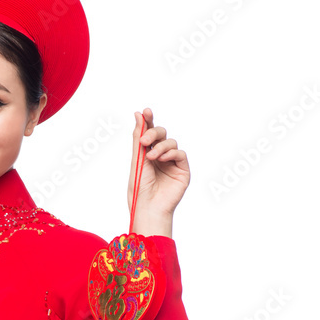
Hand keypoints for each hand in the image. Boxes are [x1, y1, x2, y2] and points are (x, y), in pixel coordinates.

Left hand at [128, 108, 189, 229]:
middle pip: (161, 134)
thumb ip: (139, 138)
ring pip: (171, 143)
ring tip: (151, 157)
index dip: (148, 121)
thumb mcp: (137, 160)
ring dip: (161, 146)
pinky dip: (171, 153)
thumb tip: (138, 115)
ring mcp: (172, 164)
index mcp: (147, 155)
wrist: (147, 208)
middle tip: (144, 142)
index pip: (149, 134)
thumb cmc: (139, 189)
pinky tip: (162, 159)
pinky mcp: (182, 171)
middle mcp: (160, 157)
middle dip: (153, 133)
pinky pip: (180, 154)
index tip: (145, 111)